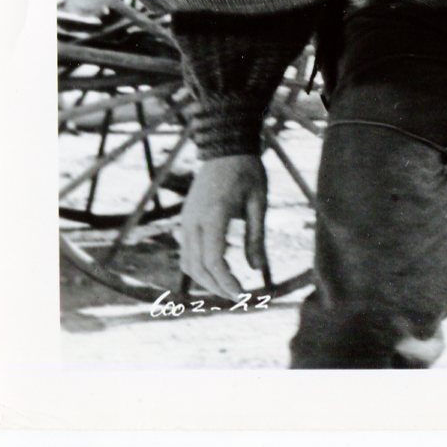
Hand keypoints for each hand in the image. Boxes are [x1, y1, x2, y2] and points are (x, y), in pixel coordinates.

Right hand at [178, 155, 268, 300]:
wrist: (226, 148)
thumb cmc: (248, 172)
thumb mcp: (259, 203)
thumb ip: (256, 236)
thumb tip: (256, 269)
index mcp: (214, 215)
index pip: (213, 259)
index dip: (226, 281)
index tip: (242, 294)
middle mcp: (194, 221)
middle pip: (198, 266)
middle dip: (217, 286)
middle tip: (239, 298)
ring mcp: (186, 220)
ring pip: (188, 262)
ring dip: (206, 279)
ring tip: (228, 288)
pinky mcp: (186, 219)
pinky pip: (187, 251)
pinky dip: (198, 266)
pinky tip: (217, 271)